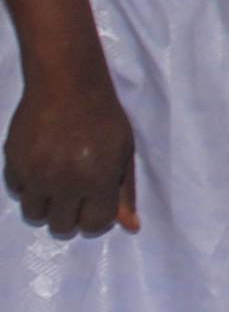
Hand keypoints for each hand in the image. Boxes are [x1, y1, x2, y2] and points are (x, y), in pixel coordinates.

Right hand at [4, 58, 137, 237]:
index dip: (97, 217)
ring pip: (35, 214)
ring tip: (58, 180)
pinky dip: (28, 185)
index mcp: (99, 177)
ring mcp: (36, 173)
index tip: (96, 203)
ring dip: (47, 204)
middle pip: (61, 226)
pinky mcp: (13, 163)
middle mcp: (65, 180)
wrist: (67, 84)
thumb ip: (125, 192)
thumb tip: (131, 227)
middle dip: (71, 214)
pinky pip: (18, 192)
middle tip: (76, 191)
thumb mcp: (124, 152)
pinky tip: (41, 164)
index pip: (94, 224)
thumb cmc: (103, 117)